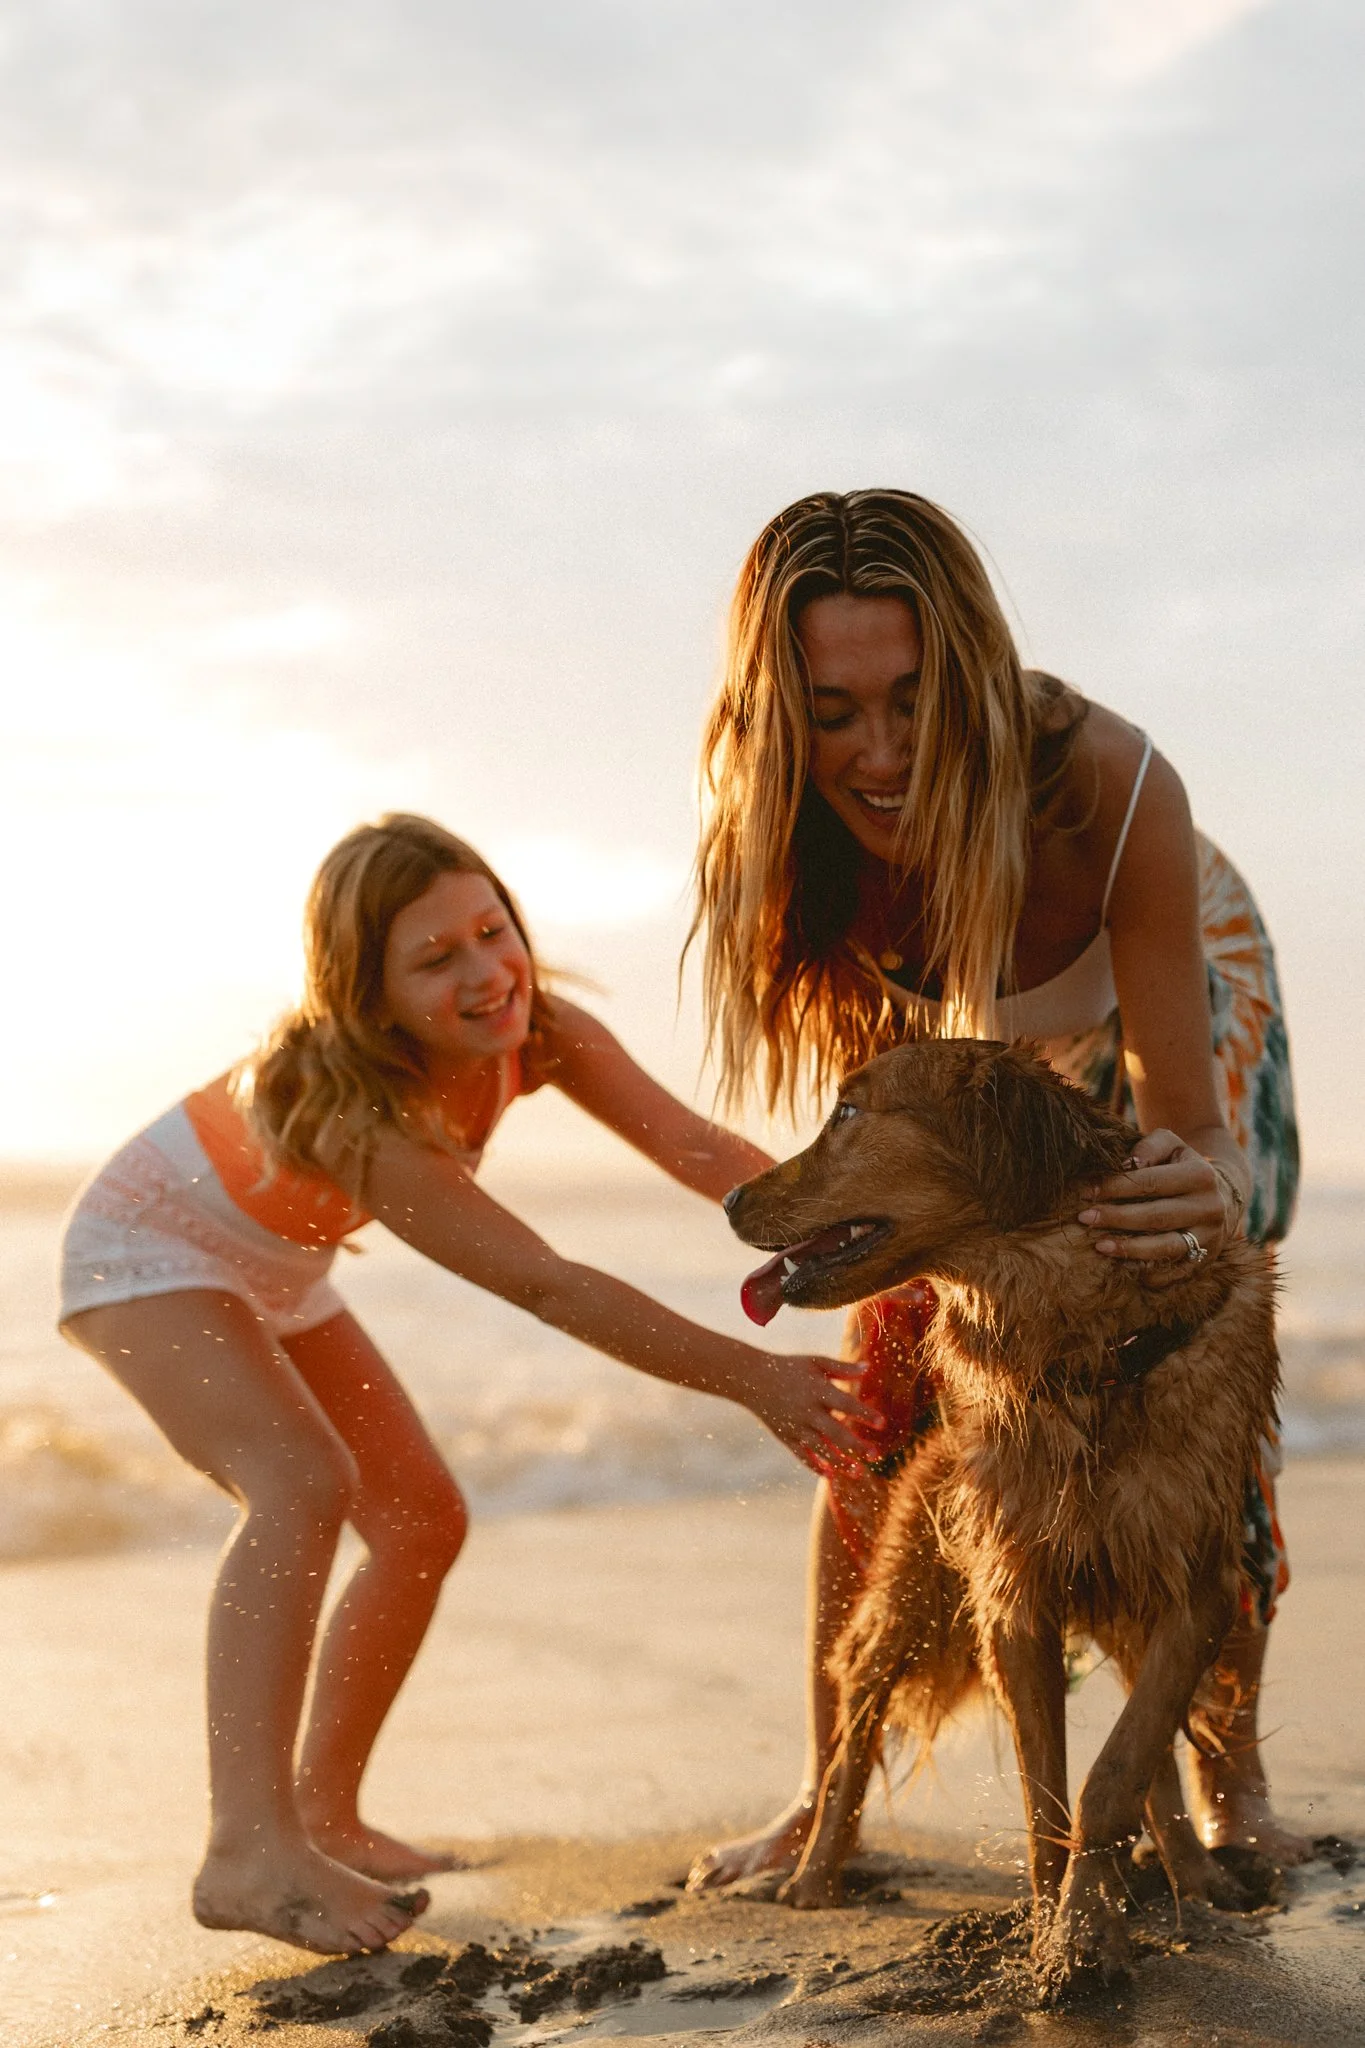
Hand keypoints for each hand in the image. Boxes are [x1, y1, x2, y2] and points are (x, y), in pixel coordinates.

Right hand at [741, 1353, 882, 1476]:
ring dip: (839, 1462)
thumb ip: (842, 1368)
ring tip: (858, 1472)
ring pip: (819, 1449)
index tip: (882, 1423)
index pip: (844, 1403)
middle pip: (835, 1432)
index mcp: (816, 1390)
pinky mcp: (785, 1437)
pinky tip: (830, 1476)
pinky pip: (801, 1455)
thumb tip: (869, 1367)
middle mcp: (807, 1411)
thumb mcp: (816, 1362)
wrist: (752, 1378)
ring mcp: (795, 1426)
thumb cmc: (790, 1367)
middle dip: (855, 1446)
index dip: (863, 1413)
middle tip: (875, 1455)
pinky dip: (815, 1466)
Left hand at [1076, 1129, 1232, 1288]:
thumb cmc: (1182, 1167)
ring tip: (1099, 1246)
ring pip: (1166, 1247)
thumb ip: (1150, 1147)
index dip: (1115, 1187)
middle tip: (1084, 1218)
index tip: (1086, 1191)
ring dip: (1130, 1249)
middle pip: (1157, 1216)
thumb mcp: (1172, 1146)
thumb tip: (1129, 1164)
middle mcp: (1209, 1208)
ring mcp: (1209, 1238)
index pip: (1151, 1182)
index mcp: (1200, 1176)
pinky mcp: (1206, 1260)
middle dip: (1117, 1218)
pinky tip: (1124, 1266)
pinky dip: (1149, 1272)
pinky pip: (1175, 1272)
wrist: (1222, 1196)